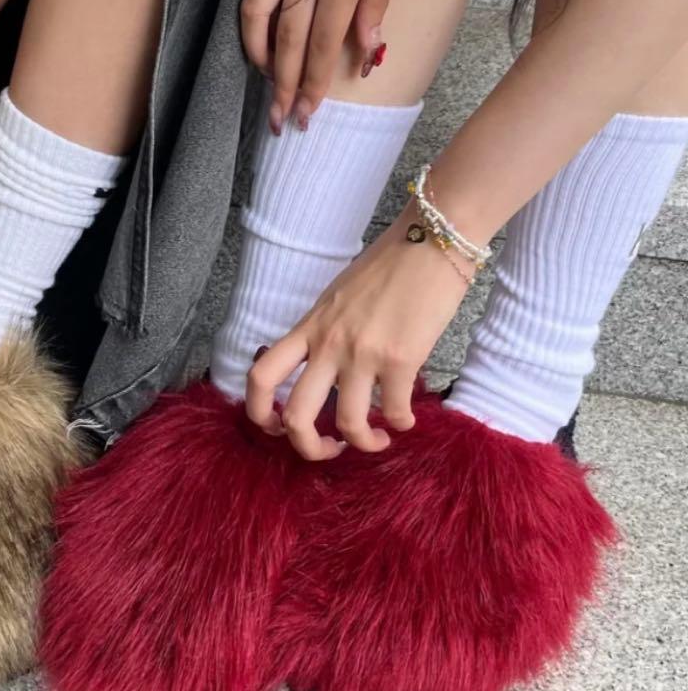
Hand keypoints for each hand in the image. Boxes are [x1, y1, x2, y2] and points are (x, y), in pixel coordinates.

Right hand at [241, 0, 417, 132]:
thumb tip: (368, 50)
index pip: (323, 44)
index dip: (312, 86)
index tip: (305, 119)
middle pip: (288, 42)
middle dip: (284, 88)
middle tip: (280, 125)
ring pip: (261, 21)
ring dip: (260, 62)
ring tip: (264, 90)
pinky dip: (250, 23)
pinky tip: (256, 40)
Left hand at [246, 202, 472, 459]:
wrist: (431, 239)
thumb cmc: (388, 265)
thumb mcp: (338, 297)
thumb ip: (326, 332)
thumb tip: (327, 368)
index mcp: (309, 327)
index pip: (262, 373)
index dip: (259, 411)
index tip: (277, 426)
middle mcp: (328, 343)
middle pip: (296, 415)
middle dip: (309, 447)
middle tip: (329, 450)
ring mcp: (363, 353)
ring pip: (348, 423)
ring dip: (364, 443)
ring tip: (377, 439)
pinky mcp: (401, 359)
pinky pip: (395, 411)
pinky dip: (401, 424)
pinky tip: (407, 419)